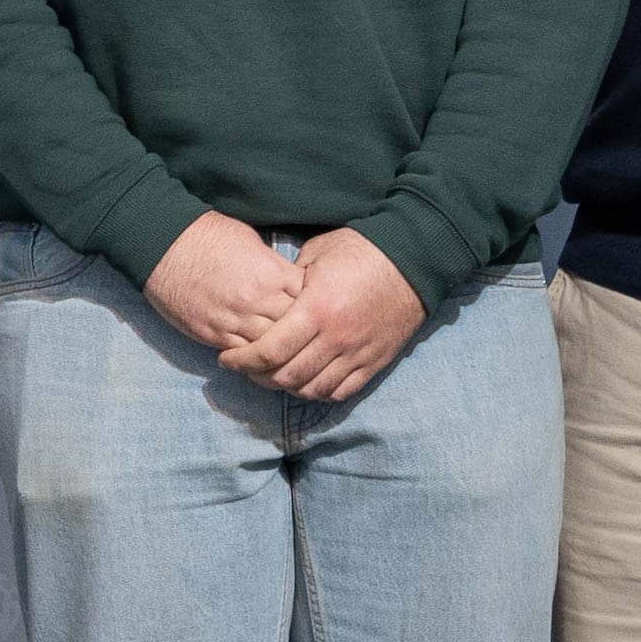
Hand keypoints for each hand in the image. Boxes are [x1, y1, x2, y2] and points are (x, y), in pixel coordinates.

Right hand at [140, 213, 304, 358]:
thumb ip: (275, 268)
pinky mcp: (214, 333)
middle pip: (295, 329)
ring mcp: (235, 320)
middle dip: (302, 332)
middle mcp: (258, 301)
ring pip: (272, 348)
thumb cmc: (209, 235)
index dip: (315, 306)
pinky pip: (244, 356)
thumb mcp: (252, 242)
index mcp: (272, 274)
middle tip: (306, 336)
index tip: (315, 308)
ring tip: (287, 352)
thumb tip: (290, 283)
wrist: (164, 244)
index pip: (310, 300)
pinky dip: (255, 358)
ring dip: (279, 350)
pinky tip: (261, 358)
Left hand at [221, 228, 428, 403]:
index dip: (242, 361)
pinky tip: (307, 382)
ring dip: (287, 388)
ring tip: (274, 377)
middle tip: (246, 370)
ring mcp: (358, 352)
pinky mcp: (375, 361)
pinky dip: (319, 392)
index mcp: (316, 309)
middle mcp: (336, 337)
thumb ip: (288, 282)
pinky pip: (341, 391)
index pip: (269, 351)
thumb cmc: (360, 249)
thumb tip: (265, 300)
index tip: (226, 360)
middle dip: (258, 378)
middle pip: (287, 376)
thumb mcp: (316, 255)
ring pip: (312, 389)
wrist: (414, 258)